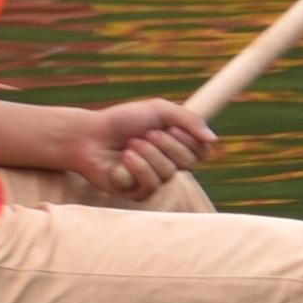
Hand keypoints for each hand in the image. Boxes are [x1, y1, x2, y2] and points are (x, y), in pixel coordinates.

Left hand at [50, 98, 208, 203]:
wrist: (89, 135)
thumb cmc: (122, 120)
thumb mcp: (159, 110)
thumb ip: (189, 120)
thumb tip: (214, 140)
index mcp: (177, 145)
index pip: (202, 150)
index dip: (189, 139)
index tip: (171, 127)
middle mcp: (169, 163)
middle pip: (188, 162)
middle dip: (166, 144)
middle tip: (145, 134)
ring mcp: (155, 180)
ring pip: (168, 173)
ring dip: (147, 154)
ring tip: (128, 145)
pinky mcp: (138, 193)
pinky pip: (150, 185)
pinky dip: (135, 168)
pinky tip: (122, 160)